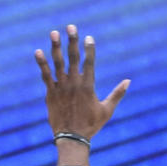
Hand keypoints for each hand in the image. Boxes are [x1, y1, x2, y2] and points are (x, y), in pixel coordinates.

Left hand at [35, 25, 128, 139]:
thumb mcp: (107, 109)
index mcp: (88, 86)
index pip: (89, 62)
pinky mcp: (50, 93)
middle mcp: (74, 83)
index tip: (89, 37)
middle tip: (71, 27)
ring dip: (56, 47)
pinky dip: (42, 63)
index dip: (89, 48)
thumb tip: (129, 81)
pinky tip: (38, 52)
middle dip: (72, 41)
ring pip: (58, 63)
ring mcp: (61, 87)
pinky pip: (46, 75)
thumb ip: (117, 94)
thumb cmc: (91, 125)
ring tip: (54, 33)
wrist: (71, 138)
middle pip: (73, 58)